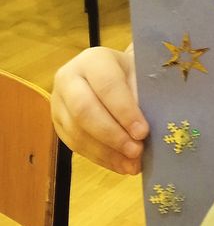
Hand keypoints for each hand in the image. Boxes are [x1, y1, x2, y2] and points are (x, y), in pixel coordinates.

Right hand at [51, 47, 148, 175]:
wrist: (114, 74)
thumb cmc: (132, 74)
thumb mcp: (142, 77)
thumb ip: (142, 99)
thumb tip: (143, 134)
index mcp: (94, 60)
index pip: (107, 86)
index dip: (125, 111)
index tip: (143, 133)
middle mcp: (69, 78)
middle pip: (84, 110)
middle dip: (112, 135)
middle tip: (136, 151)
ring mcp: (59, 102)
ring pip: (77, 132)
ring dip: (107, 152)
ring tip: (132, 164)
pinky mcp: (58, 123)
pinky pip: (75, 144)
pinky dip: (100, 158)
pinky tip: (119, 165)